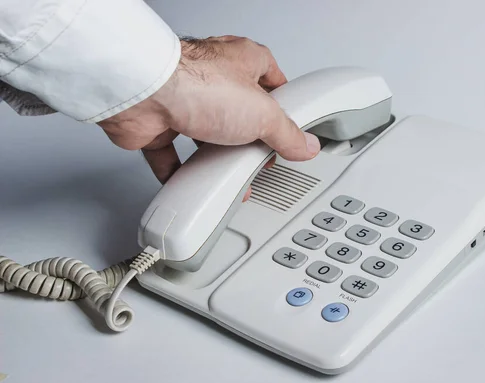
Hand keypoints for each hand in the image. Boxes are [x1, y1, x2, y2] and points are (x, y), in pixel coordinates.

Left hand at [97, 35, 319, 199]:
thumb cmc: (196, 84)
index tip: (290, 127)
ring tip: (228, 175)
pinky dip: (179, 171)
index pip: (273, 78)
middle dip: (249, 137)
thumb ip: (286, 133)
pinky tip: (190, 183)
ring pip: (206, 132)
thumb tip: (306, 146)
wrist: (142, 93)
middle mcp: (213, 78)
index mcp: (243, 61)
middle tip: (260, 158)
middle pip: (239, 110)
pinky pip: (171, 152)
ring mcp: (184, 100)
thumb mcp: (262, 114)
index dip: (283, 104)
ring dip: (216, 156)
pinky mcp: (160, 123)